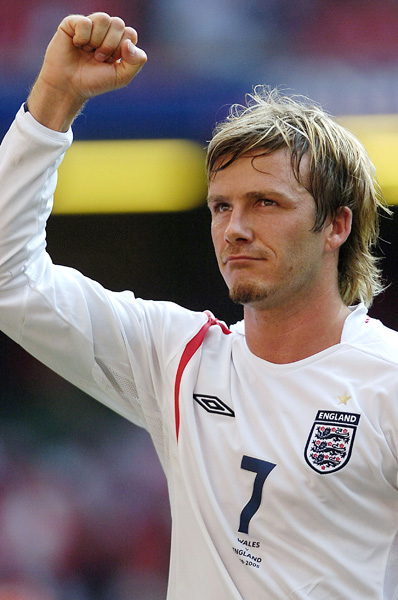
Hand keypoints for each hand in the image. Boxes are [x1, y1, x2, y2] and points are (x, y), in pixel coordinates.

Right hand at [27, 13, 146, 130]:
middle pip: (118, 23)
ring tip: (88, 52)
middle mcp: (104, 30)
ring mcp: (89, 25)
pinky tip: (76, 45)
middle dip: (110, 46)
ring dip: (97, 41)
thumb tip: (129, 42)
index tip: (110, 62)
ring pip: (103, 18)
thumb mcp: (122, 77)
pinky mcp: (72, 23)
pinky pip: (84, 22)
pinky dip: (82, 38)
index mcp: (118, 41)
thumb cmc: (94, 82)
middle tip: (98, 58)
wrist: (69, 87)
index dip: (122, 50)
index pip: (130, 33)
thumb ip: (136, 61)